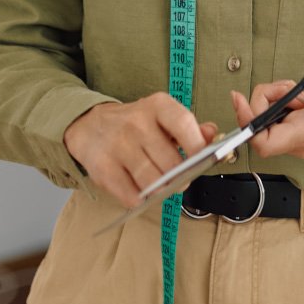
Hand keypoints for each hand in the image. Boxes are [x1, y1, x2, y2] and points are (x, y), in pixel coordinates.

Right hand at [63, 93, 217, 208]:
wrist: (90, 126)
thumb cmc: (135, 124)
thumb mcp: (163, 117)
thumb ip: (190, 127)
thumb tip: (213, 134)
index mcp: (157, 105)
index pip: (183, 124)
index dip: (197, 146)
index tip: (201, 160)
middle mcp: (136, 122)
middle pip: (171, 162)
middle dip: (180, 176)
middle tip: (179, 178)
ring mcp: (118, 145)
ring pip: (153, 182)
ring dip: (161, 189)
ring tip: (159, 183)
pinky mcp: (103, 168)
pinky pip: (132, 195)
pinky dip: (140, 198)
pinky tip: (138, 188)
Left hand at [230, 52, 303, 159]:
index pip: (265, 143)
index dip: (247, 122)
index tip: (240, 97)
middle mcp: (303, 142)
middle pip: (261, 130)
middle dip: (263, 102)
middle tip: (286, 85)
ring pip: (270, 125)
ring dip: (275, 101)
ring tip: (298, 88)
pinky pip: (281, 122)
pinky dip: (283, 104)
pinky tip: (302, 94)